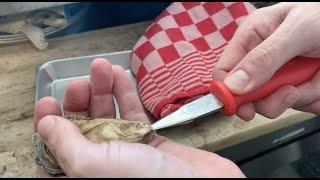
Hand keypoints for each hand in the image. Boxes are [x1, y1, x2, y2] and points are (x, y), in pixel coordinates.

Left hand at [34, 58, 244, 177]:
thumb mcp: (95, 165)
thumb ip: (66, 145)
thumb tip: (46, 125)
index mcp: (82, 176)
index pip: (53, 151)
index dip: (49, 126)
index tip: (48, 102)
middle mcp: (103, 165)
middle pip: (82, 128)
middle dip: (80, 101)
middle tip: (81, 82)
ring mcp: (126, 152)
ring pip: (108, 116)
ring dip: (103, 91)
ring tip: (102, 68)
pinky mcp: (148, 141)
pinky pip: (132, 114)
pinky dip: (125, 94)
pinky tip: (120, 76)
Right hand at [213, 2, 319, 119]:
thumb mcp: (297, 31)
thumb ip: (264, 57)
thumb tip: (234, 84)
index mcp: (252, 37)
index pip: (225, 71)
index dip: (227, 91)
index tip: (241, 106)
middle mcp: (262, 59)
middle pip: (247, 94)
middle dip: (269, 99)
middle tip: (289, 92)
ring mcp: (279, 75)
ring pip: (273, 103)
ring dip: (298, 97)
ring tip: (316, 77)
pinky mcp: (297, 86)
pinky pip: (297, 105)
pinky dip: (312, 98)